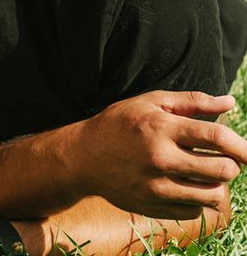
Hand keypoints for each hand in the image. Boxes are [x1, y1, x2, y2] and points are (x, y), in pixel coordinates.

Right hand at [70, 90, 246, 218]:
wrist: (81, 157)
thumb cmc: (119, 124)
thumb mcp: (150, 102)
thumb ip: (192, 102)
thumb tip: (230, 103)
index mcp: (161, 128)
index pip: (218, 138)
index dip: (242, 146)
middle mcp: (160, 158)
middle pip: (223, 169)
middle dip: (231, 165)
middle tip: (222, 161)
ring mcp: (156, 186)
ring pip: (213, 194)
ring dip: (218, 185)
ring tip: (206, 175)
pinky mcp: (152, 206)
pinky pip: (195, 210)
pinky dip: (199, 201)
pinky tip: (187, 188)